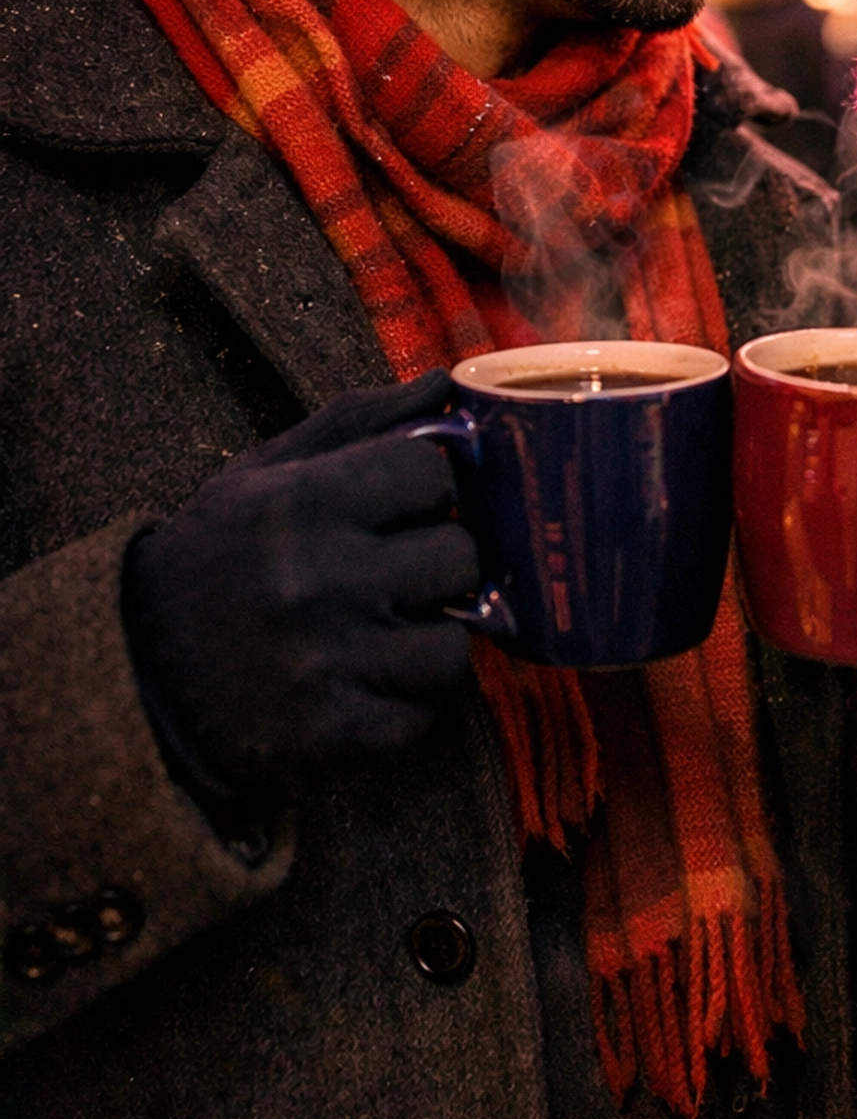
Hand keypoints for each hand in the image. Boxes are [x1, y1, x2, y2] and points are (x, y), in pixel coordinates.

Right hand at [123, 371, 480, 798]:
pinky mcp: (332, 735)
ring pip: (453, 642)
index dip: (425, 488)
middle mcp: (314, 580)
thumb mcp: (266, 473)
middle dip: (434, 560)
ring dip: (428, 636)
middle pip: (459, 555)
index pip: (434, 473)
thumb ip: (360, 421)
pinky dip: (407, 700)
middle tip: (392, 570)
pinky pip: (427, 712)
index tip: (401, 505)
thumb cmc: (218, 556)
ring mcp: (326, 664)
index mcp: (299, 503)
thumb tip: (446, 383)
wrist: (136, 675)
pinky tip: (365, 681)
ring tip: (382, 628)